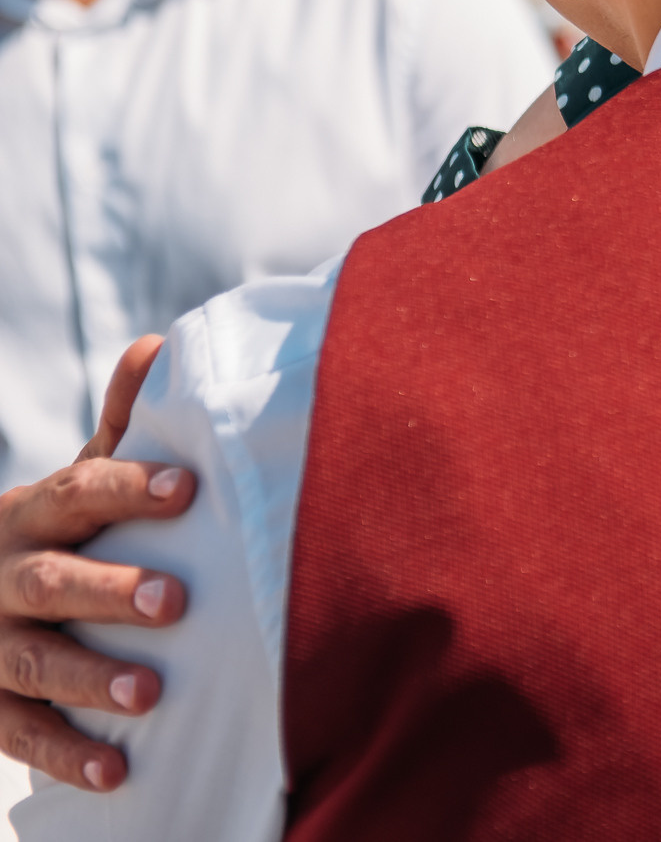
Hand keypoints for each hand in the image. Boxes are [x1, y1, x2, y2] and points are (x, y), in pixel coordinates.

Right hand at [0, 336, 195, 791]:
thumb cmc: (51, 537)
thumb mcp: (74, 487)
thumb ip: (122, 431)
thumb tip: (160, 345)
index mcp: (31, 516)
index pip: (76, 491)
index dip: (126, 487)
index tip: (186, 487)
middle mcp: (2, 577)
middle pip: (50, 581)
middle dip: (109, 590)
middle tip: (174, 602)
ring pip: (30, 662)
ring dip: (88, 680)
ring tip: (149, 694)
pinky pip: (16, 734)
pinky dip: (64, 755)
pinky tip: (116, 771)